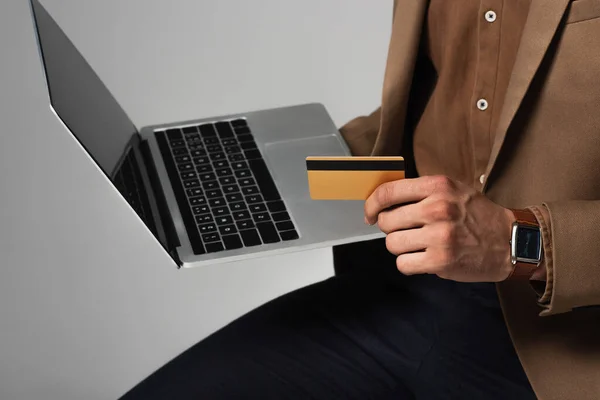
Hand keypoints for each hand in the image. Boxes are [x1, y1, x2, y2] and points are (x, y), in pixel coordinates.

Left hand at [364, 175, 514, 281]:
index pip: (388, 192)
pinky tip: (422, 258)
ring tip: (417, 244)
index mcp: (438, 186)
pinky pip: (403, 264)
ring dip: (400, 247)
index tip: (369, 213)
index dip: (371, 204)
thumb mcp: (453, 189)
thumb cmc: (476, 215)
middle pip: (386, 221)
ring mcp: (439, 236)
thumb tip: (382, 200)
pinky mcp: (440, 261)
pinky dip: (408, 263)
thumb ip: (421, 191)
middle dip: (390, 228)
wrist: (510, 241)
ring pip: (392, 244)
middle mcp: (437, 209)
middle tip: (405, 230)